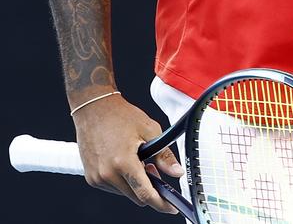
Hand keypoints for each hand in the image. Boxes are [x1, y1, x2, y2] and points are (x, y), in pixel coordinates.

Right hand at [72, 92, 182, 213]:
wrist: (94, 108)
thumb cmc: (120, 116)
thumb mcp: (149, 130)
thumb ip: (164, 155)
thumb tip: (177, 172)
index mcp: (123, 162)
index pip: (145, 194)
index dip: (160, 203)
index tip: (170, 207)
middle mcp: (107, 174)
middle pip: (136, 197)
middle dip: (149, 188)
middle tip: (153, 169)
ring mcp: (97, 178)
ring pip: (125, 193)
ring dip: (134, 184)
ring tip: (137, 160)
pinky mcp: (91, 178)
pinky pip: (113, 188)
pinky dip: (122, 181)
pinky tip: (124, 162)